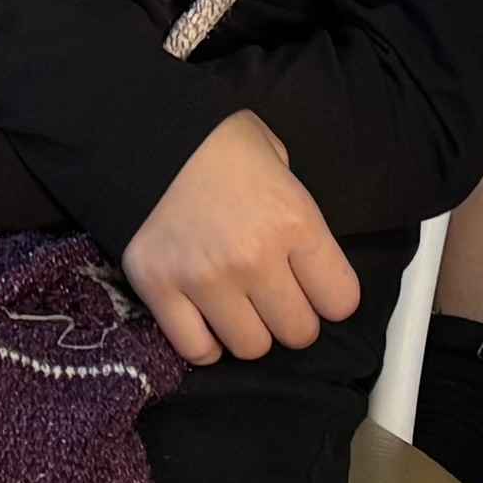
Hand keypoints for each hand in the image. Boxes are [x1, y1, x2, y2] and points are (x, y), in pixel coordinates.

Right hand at [123, 115, 361, 367]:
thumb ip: (294, 209)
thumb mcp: (276, 159)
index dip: (330, 297)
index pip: (340, 300)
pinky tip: (205, 321)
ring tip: (237, 307)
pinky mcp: (160, 291)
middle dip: (291, 319)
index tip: (315, 289)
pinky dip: (205, 343)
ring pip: (251, 348)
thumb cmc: (218, 142)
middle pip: (299, 332)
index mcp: (294, 220)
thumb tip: (300, 254)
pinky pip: (197, 350)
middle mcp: (254, 258)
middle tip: (273, 299)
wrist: (142, 132)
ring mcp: (205, 279)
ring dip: (249, 332)